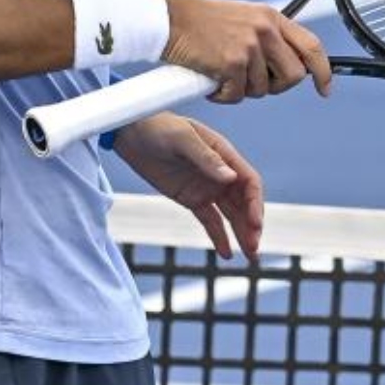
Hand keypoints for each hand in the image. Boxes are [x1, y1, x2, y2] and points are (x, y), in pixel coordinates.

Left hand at [112, 113, 263, 260]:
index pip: (249, 182)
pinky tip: (226, 253)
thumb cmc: (157, 127)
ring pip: (231, 215)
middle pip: (244, 203)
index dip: (255, 204)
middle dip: (251, 225)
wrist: (130, 132)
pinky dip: (219, 236)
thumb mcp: (180, 139)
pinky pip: (210, 221)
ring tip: (250, 257)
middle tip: (254, 248)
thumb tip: (231, 177)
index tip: (255, 224)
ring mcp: (207, 187)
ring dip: (242, 234)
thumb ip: (205, 158)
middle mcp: (220, 173)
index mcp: (223, 154)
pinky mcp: (192, 198)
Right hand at [162, 0, 331, 103]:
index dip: (323, 71)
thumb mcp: (243, 18)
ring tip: (222, 77)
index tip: (324, 88)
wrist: (168, 20)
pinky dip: (223, 96)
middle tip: (253, 84)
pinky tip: (211, 83)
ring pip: (263, 89)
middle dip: (276, 87)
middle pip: (293, 75)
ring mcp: (249, 46)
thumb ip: (267, 37)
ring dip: (242, 91)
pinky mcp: (231, 63)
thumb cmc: (199, 22)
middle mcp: (264, 30)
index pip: (312, 46)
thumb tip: (284, 63)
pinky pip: (237, 95)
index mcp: (270, 17)